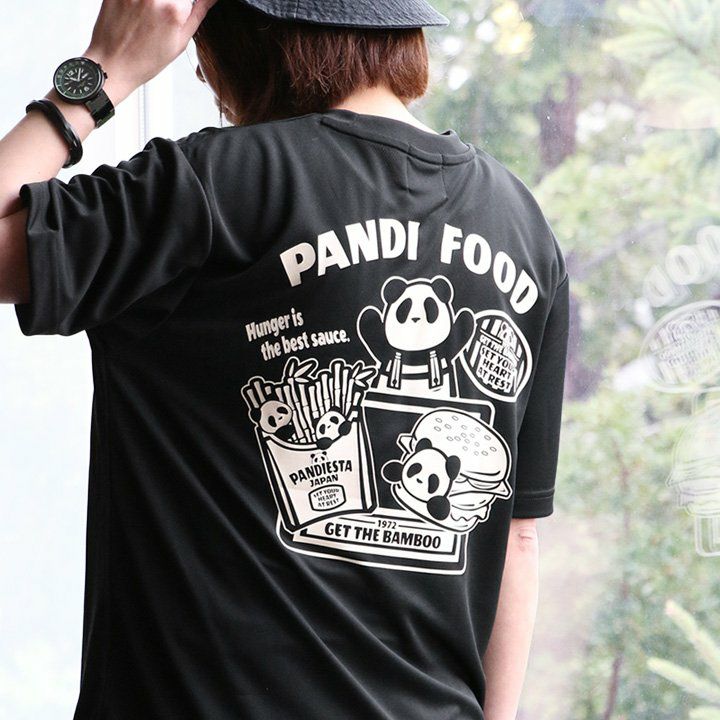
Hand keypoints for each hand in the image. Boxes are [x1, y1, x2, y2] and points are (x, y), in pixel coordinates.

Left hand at [83, 0, 217, 98]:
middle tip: (158, 21)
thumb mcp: (179, 43)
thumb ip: (197, 14)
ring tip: (144, 19)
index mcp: (174, 11)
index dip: (181, 8)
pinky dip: (137, 3)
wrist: (112, 65)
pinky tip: (134, 15)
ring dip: (153, 4)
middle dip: (168, 5)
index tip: (173, 19)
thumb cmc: (145, 61)